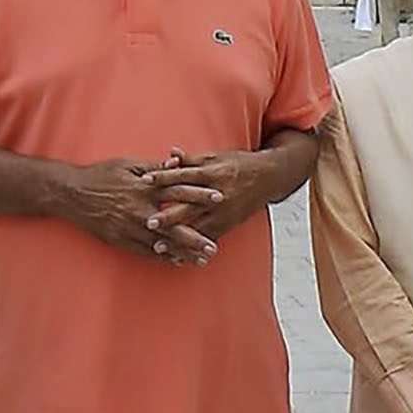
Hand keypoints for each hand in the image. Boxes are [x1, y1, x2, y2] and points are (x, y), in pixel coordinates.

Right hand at [57, 160, 213, 258]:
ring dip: (182, 252)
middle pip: (173, 224)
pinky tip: (176, 261)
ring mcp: (129, 227)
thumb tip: (176, 164)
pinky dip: (162, 257)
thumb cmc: (101, 175)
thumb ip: (153, 167)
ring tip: (201, 259)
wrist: (72, 194)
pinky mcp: (120, 239)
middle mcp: (139, 209)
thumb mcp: (127, 165)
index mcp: (143, 187)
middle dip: (195, 236)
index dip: (199, 194)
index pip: (177, 189)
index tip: (219, 198)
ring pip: (161, 243)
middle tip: (214, 246)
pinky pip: (145, 251)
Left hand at [142, 154, 257, 246]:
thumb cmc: (238, 164)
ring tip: (158, 246)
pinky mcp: (228, 224)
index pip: (184, 175)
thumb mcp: (216, 157)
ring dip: (177, 239)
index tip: (144, 181)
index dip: (164, 177)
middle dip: (169, 216)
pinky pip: (208, 239)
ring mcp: (223, 212)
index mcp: (213, 173)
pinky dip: (193, 249)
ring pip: (197, 228)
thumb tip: (169, 155)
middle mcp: (217, 194)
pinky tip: (179, 257)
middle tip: (148, 222)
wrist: (268, 177)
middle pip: (189, 205)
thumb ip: (191, 159)